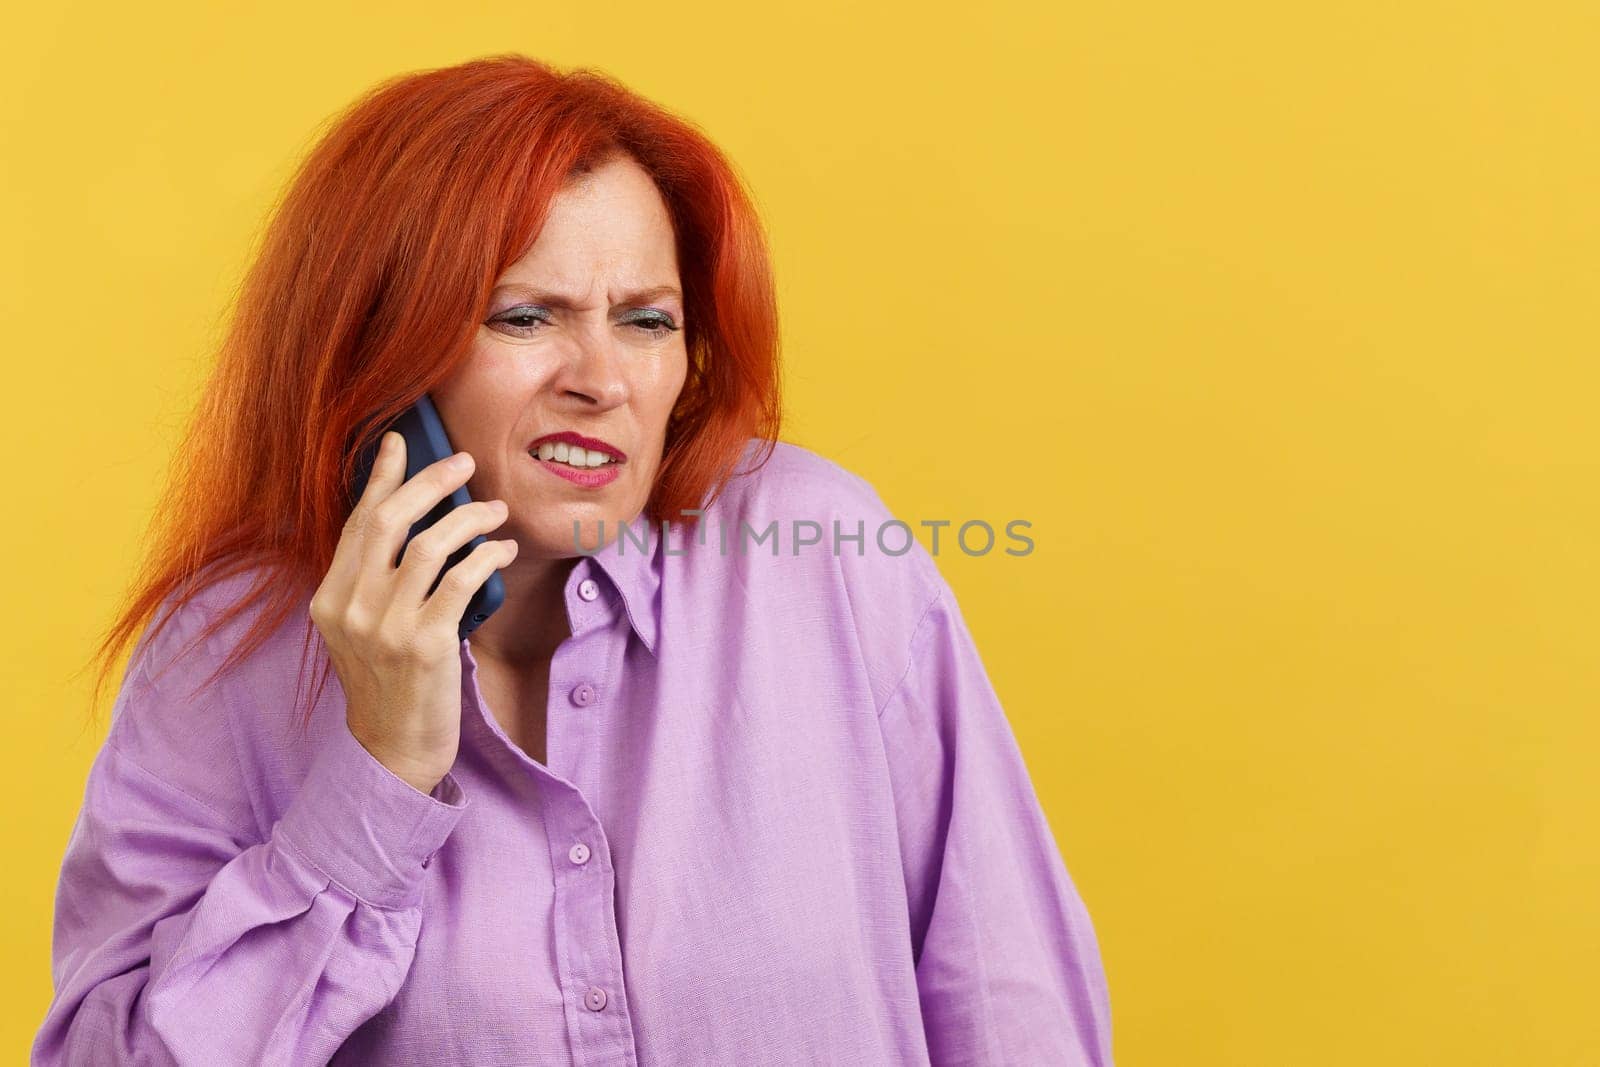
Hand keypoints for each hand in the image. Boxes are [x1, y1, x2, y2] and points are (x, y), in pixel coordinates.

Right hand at [309, 432, 516, 793]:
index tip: (399, 441)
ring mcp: (386, 626)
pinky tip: (502, 548)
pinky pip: (462, 579)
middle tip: (464, 462)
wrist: (392, 750)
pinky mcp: (426, 643)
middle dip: (430, 481)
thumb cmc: (389, 684)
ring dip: (470, 517)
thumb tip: (411, 522)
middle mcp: (351, 607)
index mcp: (330, 598)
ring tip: (495, 510)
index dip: (380, 477)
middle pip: (390, 520)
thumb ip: (374, 582)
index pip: (357, 522)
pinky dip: (486, 554)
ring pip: (431, 544)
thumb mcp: (363, 629)